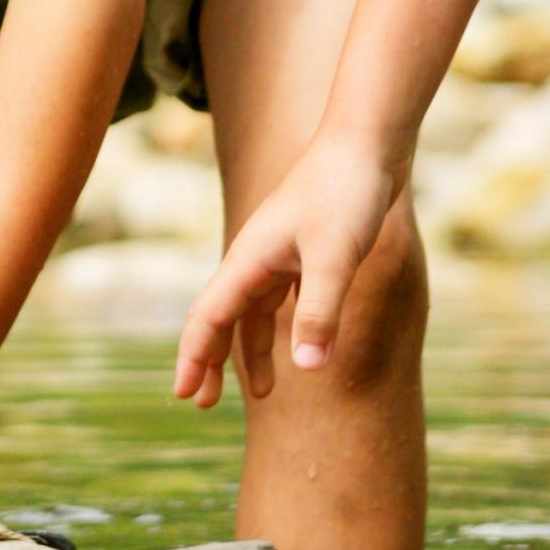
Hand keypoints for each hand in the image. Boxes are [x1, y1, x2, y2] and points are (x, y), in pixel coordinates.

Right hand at [174, 130, 401, 406]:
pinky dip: (278, 329)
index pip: (209, 317)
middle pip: (221, 317)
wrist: (364, 146)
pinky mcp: (303, 251)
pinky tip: (294, 345)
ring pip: (252, 312)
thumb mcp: (335, 257)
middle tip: (202, 403)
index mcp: (249, 260)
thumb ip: (320, 312)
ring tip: (264, 393)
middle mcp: (255, 259)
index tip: (184, 396)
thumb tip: (306, 371)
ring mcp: (278, 254)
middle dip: (210, 361)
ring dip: (249, 351)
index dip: (194, 357)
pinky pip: (278, 300)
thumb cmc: (345, 194)